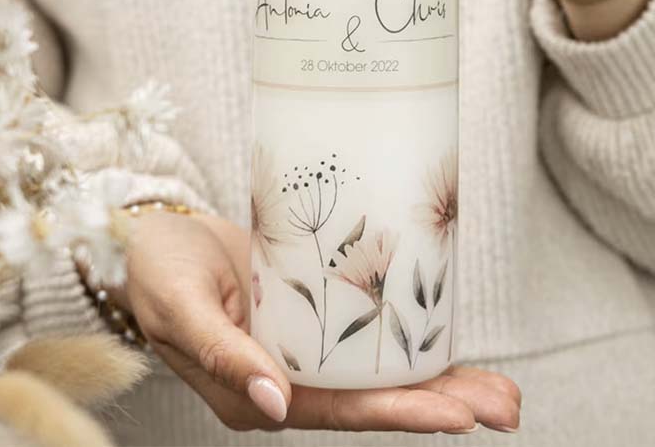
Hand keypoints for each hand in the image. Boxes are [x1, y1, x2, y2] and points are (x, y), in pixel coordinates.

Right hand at [118, 211, 520, 433]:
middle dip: (442, 403)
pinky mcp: (311, 310)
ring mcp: (304, 345)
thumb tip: (274, 407)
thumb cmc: (154, 273)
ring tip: (501, 388)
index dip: (402, 412)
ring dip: (440, 377)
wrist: (146, 238)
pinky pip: (365, 328)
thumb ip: (225, 357)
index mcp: (257, 392)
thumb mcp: (182, 309)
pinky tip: (445, 334)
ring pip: (379, 369)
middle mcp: (288, 378)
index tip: (459, 415)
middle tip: (507, 405)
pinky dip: (408, 333)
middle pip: (374, 399)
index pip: (341, 410)